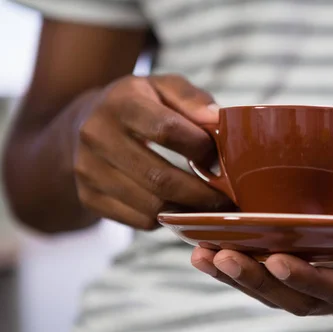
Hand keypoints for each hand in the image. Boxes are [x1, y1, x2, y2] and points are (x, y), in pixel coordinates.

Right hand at [73, 74, 232, 229]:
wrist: (83, 125)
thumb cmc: (139, 105)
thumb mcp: (164, 88)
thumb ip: (193, 100)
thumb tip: (218, 119)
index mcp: (121, 103)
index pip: (166, 130)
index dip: (199, 147)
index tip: (218, 156)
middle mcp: (97, 136)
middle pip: (160, 178)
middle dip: (201, 193)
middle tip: (227, 198)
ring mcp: (88, 170)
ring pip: (151, 206)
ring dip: (188, 210)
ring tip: (209, 206)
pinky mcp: (89, 198)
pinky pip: (140, 221)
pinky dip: (167, 219)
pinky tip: (181, 207)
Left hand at [191, 188, 332, 315]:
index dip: (309, 278)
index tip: (277, 259)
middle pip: (295, 298)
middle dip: (257, 280)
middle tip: (220, 255)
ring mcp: (316, 289)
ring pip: (272, 295)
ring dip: (235, 278)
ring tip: (202, 253)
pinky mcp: (298, 278)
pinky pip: (263, 282)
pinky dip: (233, 271)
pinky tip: (203, 252)